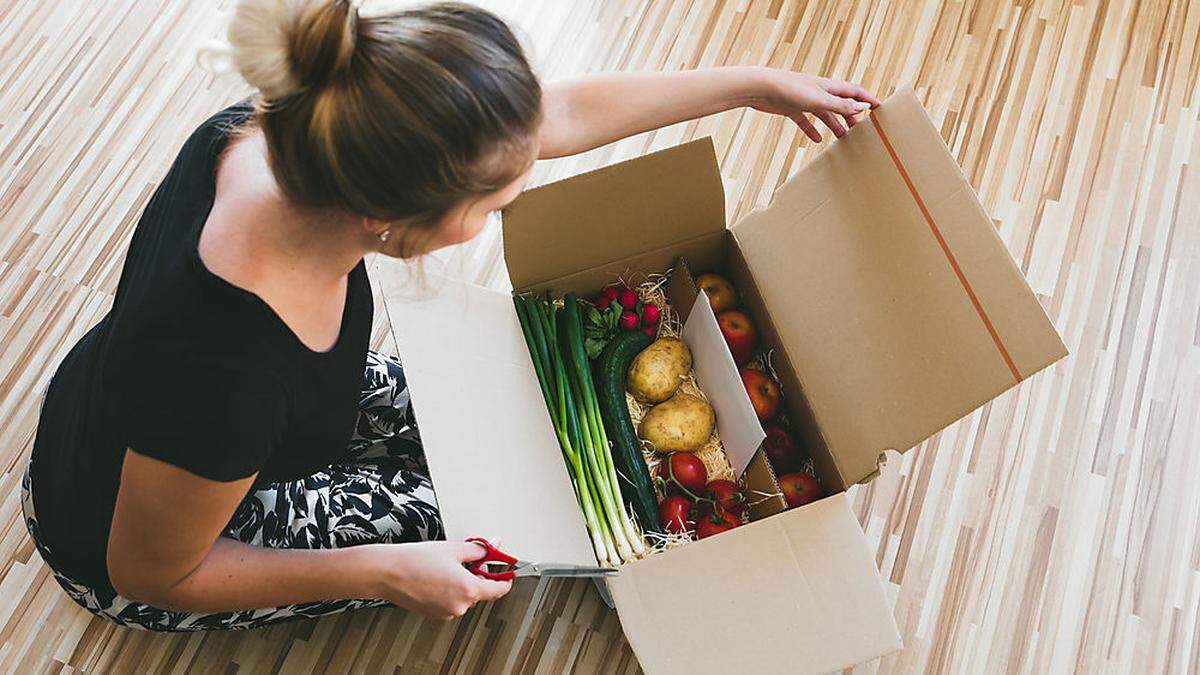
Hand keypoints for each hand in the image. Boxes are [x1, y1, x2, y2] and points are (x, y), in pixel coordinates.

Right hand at [367, 540, 511, 619]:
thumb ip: (478, 550)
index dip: (505, 579)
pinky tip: (435, 578)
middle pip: (480, 592)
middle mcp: (460, 605)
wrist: (388, 572)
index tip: (508, 573)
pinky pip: (450, 602)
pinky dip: (448, 591)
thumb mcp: (454, 548)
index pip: (498, 589)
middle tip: (467, 560)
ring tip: (443, 568)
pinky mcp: (435, 614)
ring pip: (464, 597)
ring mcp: (447, 612)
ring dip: (460, 584)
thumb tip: (491, 547)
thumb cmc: (415, 560)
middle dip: (477, 576)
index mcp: (468, 589)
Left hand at [751, 70, 881, 142]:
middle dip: (852, 116)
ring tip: (843, 138)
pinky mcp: (791, 108)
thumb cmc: (789, 89)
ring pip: (825, 114)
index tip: (879, 107)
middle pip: (841, 104)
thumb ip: (840, 105)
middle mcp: (819, 92)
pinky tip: (815, 140)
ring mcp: (805, 100)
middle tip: (862, 130)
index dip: (867, 99)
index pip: (854, 92)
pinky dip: (812, 130)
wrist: (760, 88)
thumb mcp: (819, 99)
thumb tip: (862, 106)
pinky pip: (805, 121)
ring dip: (834, 125)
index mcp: (828, 87)